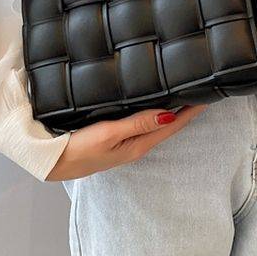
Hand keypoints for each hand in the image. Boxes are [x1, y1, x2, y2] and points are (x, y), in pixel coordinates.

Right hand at [45, 104, 208, 180]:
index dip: (191, 112)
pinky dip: (151, 114)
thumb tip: (169, 115)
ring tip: (183, 96)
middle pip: (168, 126)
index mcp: (138, 145)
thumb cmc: (78, 150)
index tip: (206, 97)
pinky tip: (152, 106)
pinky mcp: (114, 140)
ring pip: (155, 125)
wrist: (50, 163)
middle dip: (185, 111)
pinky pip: (140, 124)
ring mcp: (125, 144)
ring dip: (170, 112)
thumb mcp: (109, 134)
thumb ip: (138, 123)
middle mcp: (136, 145)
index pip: (173, 126)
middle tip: (199, 92)